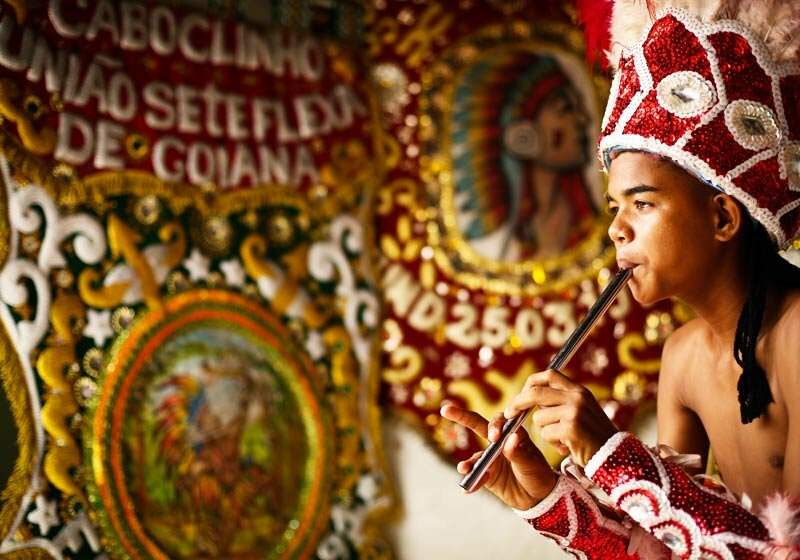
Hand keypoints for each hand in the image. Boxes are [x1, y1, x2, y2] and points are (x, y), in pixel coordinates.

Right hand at [440, 403, 556, 509]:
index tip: (494, 438)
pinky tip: (467, 490)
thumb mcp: (532, 463)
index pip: (499, 422)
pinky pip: (475, 476)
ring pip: (474, 457)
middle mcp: (498, 442)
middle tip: (445, 409)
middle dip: (460, 416)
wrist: (538, 498)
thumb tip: (511, 439)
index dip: (494, 426)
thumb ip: (519, 452)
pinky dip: (471, 482)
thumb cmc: (538, 474)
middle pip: (476, 425)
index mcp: (512, 433)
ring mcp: (490, 458)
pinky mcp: (486, 474)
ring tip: (464, 469)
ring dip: (468, 463)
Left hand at [504, 369, 617, 466]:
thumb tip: (529, 397)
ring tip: (563, 438)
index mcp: (579, 390)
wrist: (615, 456)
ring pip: (539, 419)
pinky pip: (546, 433)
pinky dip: (553, 443)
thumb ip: (561, 401)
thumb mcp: (581, 411)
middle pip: (535, 393)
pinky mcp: (571, 428)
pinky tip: (568, 446)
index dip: (530, 383)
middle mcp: (577, 396)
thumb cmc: (593, 437)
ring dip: (546, 432)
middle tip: (508, 414)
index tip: (520, 395)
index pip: (549, 375)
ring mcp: (574, 411)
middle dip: (517, 403)